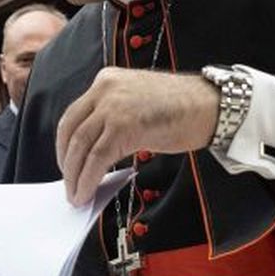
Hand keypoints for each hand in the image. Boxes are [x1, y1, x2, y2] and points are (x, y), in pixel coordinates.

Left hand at [56, 67, 219, 204]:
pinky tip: (87, 192)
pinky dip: (88, 180)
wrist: (210, 105)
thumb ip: (112, 119)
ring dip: (74, 176)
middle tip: (69, 184)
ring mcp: (113, 107)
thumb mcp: (136, 103)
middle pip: (71, 131)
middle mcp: (104, 89)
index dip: (64, 144)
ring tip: (76, 195)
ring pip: (81, 146)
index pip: (73, 115)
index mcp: (106, 80)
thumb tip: (93, 153)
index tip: (66, 164)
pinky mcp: (124, 127)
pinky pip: (97, 158)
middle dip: (67, 163)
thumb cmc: (180, 108)